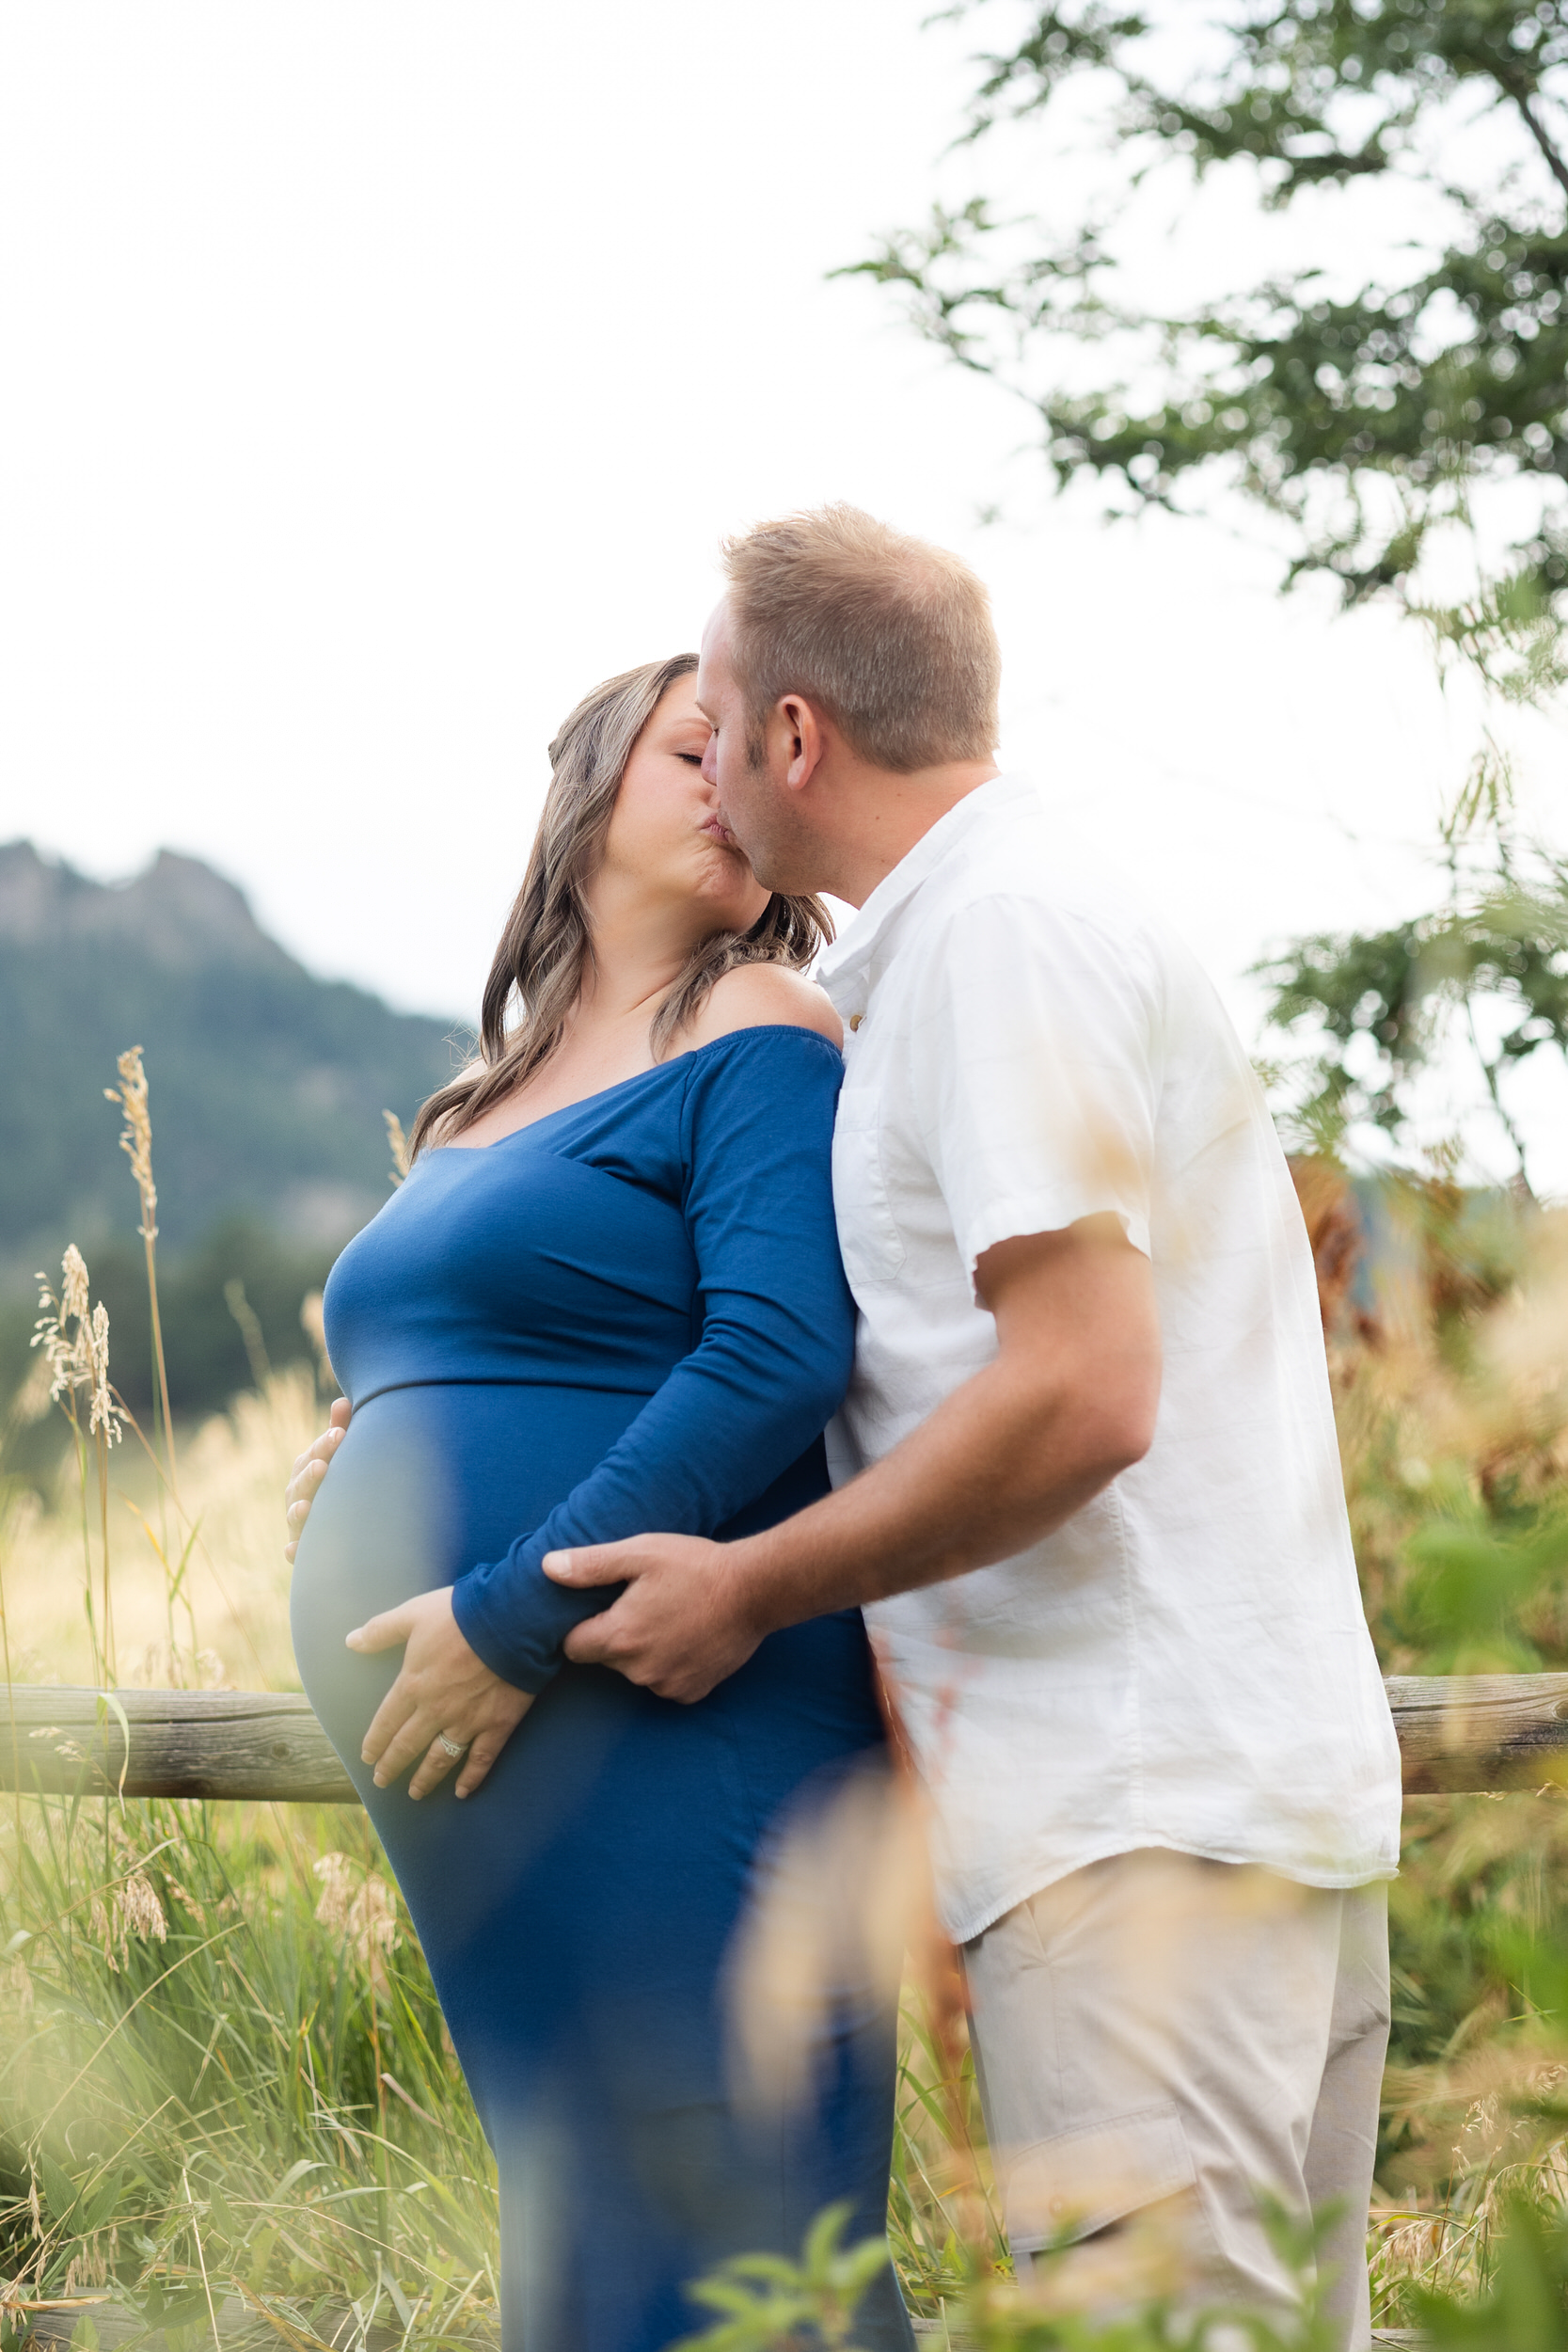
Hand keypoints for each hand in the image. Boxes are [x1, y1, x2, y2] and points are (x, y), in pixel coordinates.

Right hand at [284, 1397, 351, 1561]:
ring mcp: (297, 1521)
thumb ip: (340, 1430)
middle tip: (323, 1466)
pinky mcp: (301, 1547)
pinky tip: (293, 1552)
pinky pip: (293, 1552)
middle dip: (311, 1476)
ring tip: (305, 1508)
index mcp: (307, 1469)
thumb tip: (343, 1400)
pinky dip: (292, 1552)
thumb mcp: (338, 1455)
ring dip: (298, 1512)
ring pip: (294, 1516)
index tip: (341, 1434)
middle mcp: (297, 1494)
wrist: (335, 1522)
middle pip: (301, 1484)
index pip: (314, 1454)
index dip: (326, 1444)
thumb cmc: (338, 1480)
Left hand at [348, 1586, 533, 1798]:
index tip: (368, 1757)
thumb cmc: (459, 1615)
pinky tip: (462, 1792)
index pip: (387, 1721)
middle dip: (392, 1765)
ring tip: (415, 1793)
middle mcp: (435, 1710)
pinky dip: (472, 1778)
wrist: (510, 1621)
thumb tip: (351, 1641)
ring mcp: (467, 1721)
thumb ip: (382, 1630)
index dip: (376, 1741)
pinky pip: (481, 1758)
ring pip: (440, 1758)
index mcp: (413, 1685)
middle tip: (382, 1780)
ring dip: (425, 1777)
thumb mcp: (413, 1614)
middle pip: (408, 1745)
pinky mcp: (497, 1725)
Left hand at [543, 1535, 765, 1702]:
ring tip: (670, 1616)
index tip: (601, 1607)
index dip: (582, 1625)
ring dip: (644, 1651)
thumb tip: (548, 1567)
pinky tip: (688, 1637)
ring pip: (636, 1671)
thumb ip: (591, 1565)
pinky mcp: (692, 1693)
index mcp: (620, 1637)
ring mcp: (667, 1685)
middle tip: (642, 1603)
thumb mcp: (640, 1553)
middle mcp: (639, 1671)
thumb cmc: (696, 1566)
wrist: (756, 1589)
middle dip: (616, 1636)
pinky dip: (671, 1664)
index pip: (573, 1646)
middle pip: (606, 1659)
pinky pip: (666, 1682)